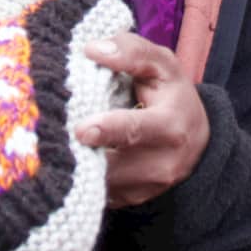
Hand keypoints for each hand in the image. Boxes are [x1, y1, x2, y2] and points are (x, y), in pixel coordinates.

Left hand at [75, 32, 210, 206]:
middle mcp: (162, 163)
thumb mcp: (163, 65)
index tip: (81, 129)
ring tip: (59, 143)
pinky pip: (98, 194)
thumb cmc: (172, 95)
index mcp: (170, 126)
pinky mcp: (130, 201)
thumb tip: (92, 50)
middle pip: (112, 165)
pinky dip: (81, 177)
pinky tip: (72, 157)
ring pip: (100, 183)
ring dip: (78, 165)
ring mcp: (146, 188)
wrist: (197, 140)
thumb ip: (132, 51)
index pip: (136, 131)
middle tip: (53, 138)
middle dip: (82, 153)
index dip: (107, 130)